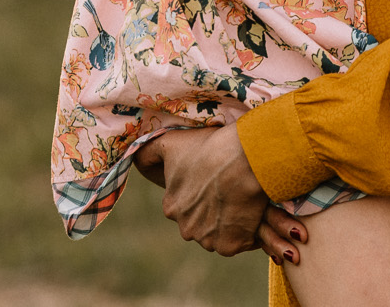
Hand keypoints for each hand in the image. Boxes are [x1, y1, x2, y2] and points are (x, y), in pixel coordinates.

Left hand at [158, 125, 304, 260]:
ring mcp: (209, 240)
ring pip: (222, 230)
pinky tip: (254, 210)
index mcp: (172, 206)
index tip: (216, 176)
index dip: (203, 188)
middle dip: (216, 207)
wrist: (245, 160)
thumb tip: (135, 158)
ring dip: (233, 220)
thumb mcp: (172, 143)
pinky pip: (243, 240)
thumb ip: (149, 152)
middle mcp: (186, 228)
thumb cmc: (210, 146)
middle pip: (203, 219)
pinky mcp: (232, 246)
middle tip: (232, 187)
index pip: (186, 202)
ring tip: (245, 198)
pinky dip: (249, 229)